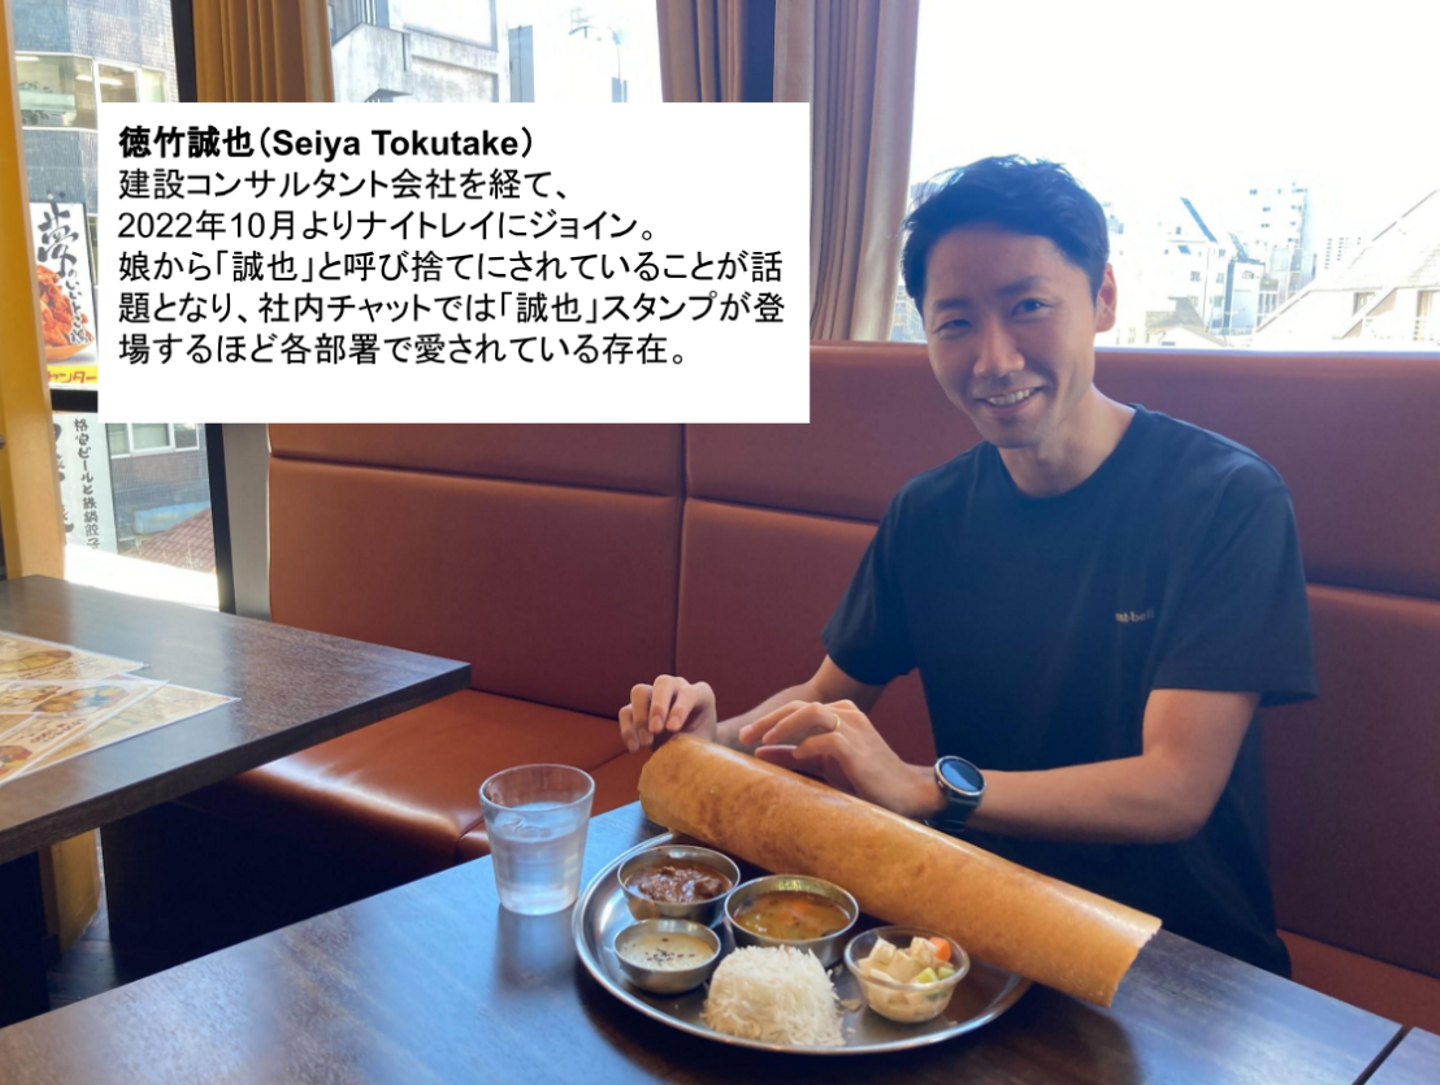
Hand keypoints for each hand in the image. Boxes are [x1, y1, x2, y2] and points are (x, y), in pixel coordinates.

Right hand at [618, 675, 716, 752]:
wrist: (689, 751)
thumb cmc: (699, 745)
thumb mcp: (702, 744)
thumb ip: (693, 743)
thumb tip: (677, 747)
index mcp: (700, 694)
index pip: (689, 693)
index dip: (679, 709)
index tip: (673, 729)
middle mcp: (677, 688)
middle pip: (663, 683)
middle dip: (658, 706)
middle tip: (655, 730)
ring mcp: (655, 695)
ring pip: (640, 692)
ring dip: (640, 717)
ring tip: (646, 742)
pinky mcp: (637, 708)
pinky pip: (626, 712)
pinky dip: (628, 730)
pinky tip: (634, 748)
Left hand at [737, 700, 940, 818]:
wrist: (904, 793)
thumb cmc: (863, 778)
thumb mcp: (822, 764)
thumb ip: (793, 755)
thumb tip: (758, 752)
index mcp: (838, 714)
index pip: (796, 709)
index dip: (769, 720)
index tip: (745, 736)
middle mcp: (845, 715)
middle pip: (799, 707)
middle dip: (769, 720)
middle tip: (745, 736)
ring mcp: (853, 728)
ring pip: (812, 713)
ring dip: (785, 725)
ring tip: (765, 740)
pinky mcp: (858, 747)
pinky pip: (828, 739)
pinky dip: (808, 744)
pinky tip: (796, 754)